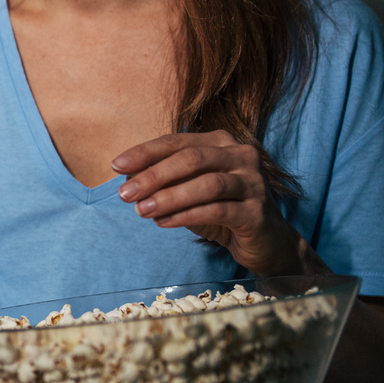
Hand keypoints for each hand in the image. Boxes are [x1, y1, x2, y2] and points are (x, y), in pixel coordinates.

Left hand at [112, 130, 310, 275]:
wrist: (266, 241)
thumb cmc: (223, 210)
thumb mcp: (191, 191)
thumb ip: (166, 181)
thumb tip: (128, 181)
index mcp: (222, 142)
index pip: (178, 141)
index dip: (146, 152)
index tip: (117, 167)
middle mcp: (242, 155)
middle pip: (192, 159)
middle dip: (154, 175)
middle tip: (126, 194)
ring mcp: (254, 182)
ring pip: (207, 184)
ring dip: (169, 197)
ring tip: (142, 211)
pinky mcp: (257, 212)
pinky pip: (218, 210)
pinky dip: (186, 216)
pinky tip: (164, 223)